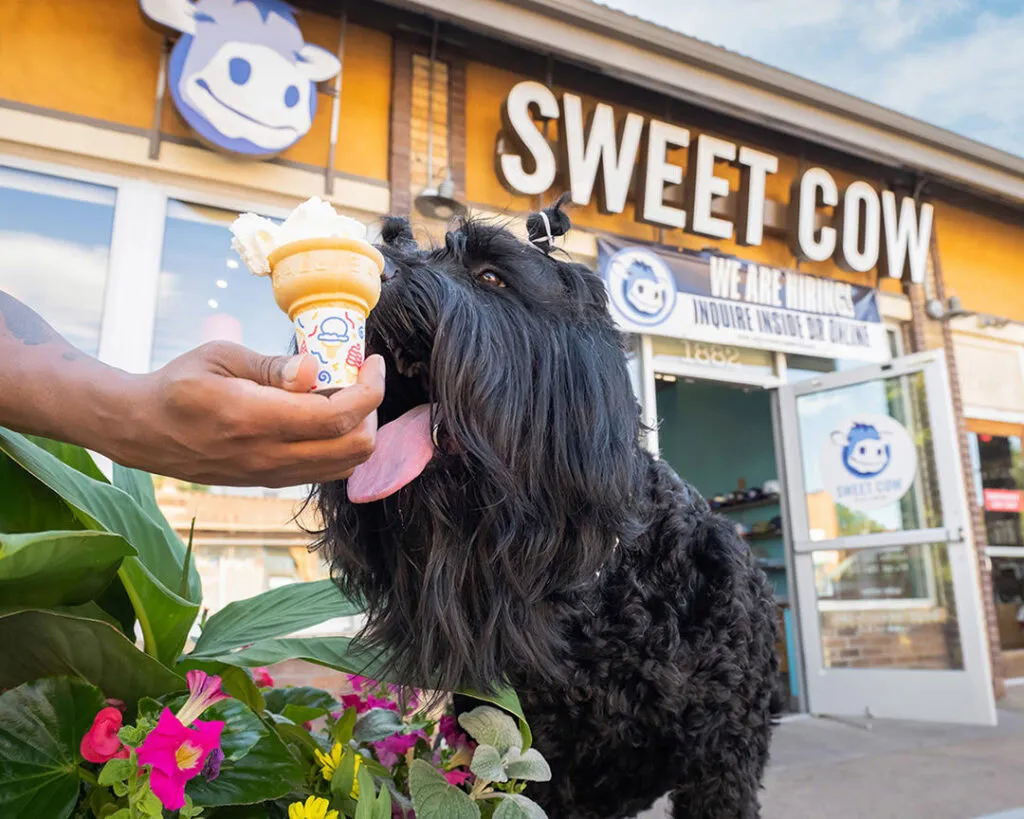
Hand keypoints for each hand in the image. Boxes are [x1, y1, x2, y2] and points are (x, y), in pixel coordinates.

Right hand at [111, 341, 384, 486]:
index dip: (370, 390)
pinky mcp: (270, 481)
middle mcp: (269, 455)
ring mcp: (271, 474)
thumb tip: (316, 368)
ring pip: (345, 464)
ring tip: (344, 395)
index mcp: (256, 419)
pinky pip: (324, 470)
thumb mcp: (221, 357)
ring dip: (358, 429)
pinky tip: (323, 416)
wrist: (143, 430)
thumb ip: (273, 366)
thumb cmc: (179, 384)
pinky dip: (339, 445)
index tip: (373, 362)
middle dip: (371, 410)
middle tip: (360, 379)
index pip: (337, 416)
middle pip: (355, 447)